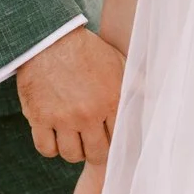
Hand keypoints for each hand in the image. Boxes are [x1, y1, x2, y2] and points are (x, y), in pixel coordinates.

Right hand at [17, 27, 123, 164]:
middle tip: (92, 144)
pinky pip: (46, 149)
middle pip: (96, 154)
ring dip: (74, 151)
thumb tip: (155, 97)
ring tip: (74, 140)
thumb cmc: (87, 51)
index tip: (109, 138)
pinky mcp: (39, 118)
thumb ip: (135, 84)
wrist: (50, 39)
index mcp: (111, 100)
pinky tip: (55, 138)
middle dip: (96, 152)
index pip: (119, 139)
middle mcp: (88, 113)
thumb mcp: (117, 63)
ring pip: (71, 155)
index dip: (115, 142)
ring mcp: (62, 118)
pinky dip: (51, 148)